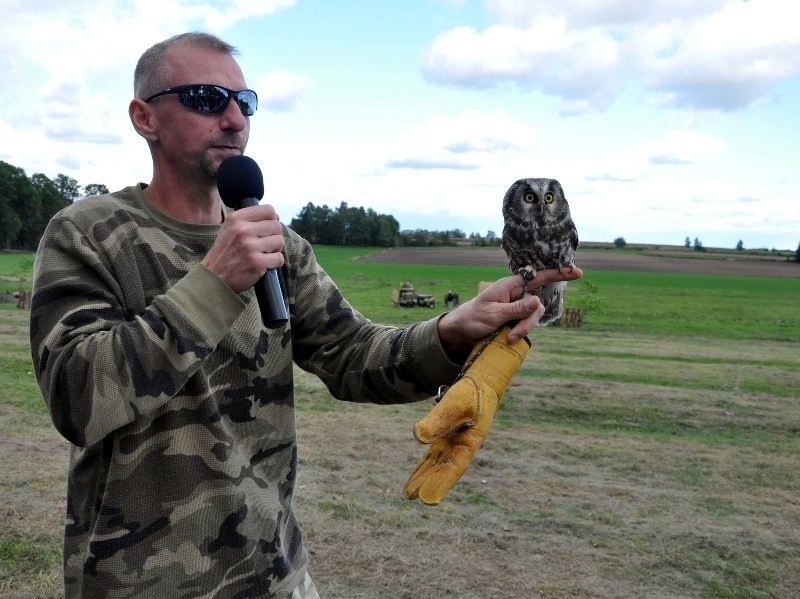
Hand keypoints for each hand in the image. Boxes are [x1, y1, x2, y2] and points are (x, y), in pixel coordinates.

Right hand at [202, 204, 284, 292]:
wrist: (214, 278)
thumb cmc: (225, 252)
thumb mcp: (229, 228)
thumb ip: (248, 220)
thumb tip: (275, 216)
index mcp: (236, 218)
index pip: (269, 210)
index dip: (272, 219)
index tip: (267, 228)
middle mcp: (243, 230)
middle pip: (276, 226)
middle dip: (273, 236)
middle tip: (263, 244)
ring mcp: (250, 247)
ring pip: (279, 242)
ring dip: (274, 250)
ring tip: (262, 254)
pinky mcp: (257, 263)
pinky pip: (279, 258)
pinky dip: (275, 262)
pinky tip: (263, 264)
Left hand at [403, 326, 528, 504]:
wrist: (485, 376)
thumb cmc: (475, 388)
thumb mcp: (457, 401)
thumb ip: (438, 418)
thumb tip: (417, 436)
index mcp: (471, 440)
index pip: (453, 466)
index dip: (440, 483)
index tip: (426, 501)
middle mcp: (463, 443)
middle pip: (443, 467)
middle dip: (429, 482)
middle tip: (411, 498)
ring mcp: (455, 438)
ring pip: (437, 461)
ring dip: (425, 474)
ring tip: (409, 492)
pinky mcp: (449, 431)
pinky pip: (435, 451)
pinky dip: (427, 461)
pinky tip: (420, 471)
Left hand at [438, 267, 582, 351]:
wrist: (460, 332)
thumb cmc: (472, 318)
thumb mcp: (493, 314)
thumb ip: (516, 309)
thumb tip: (537, 301)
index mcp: (510, 285)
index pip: (538, 276)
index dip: (558, 273)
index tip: (577, 272)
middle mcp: (516, 294)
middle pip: (537, 305)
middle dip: (528, 322)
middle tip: (513, 335)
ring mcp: (516, 308)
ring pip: (533, 318)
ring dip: (523, 330)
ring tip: (507, 338)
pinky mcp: (515, 320)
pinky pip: (526, 326)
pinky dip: (519, 333)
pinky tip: (507, 338)